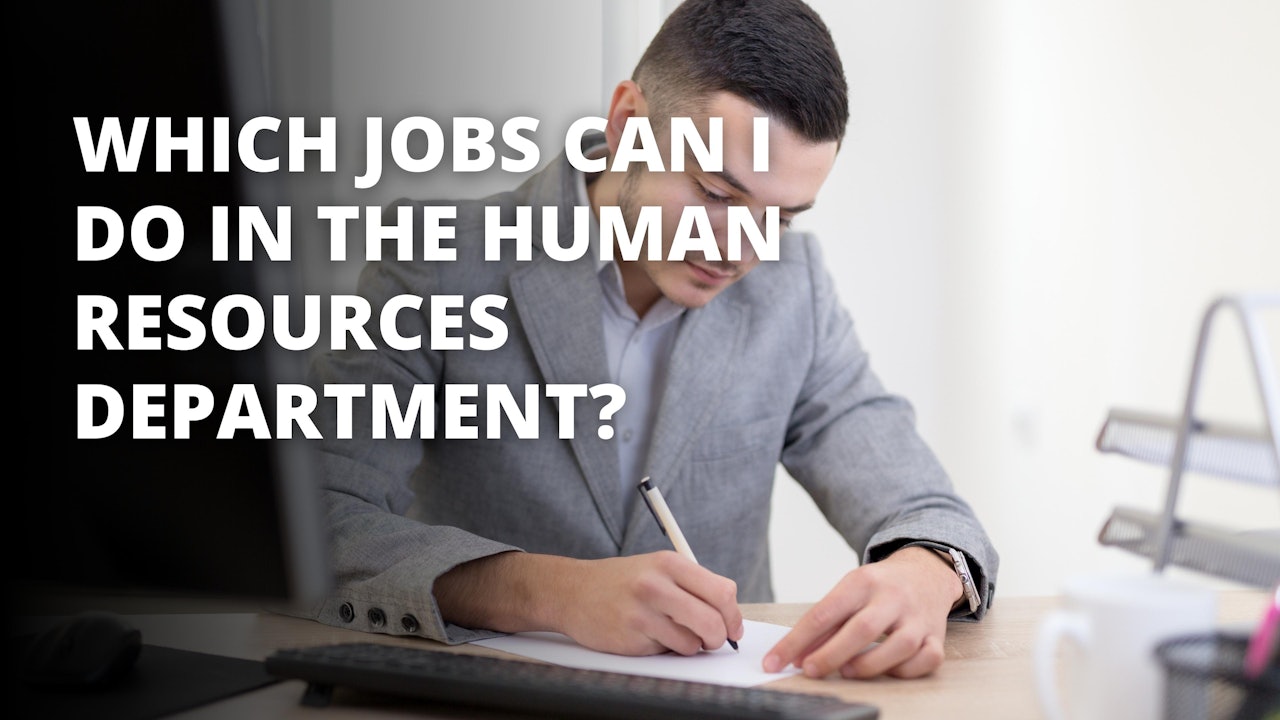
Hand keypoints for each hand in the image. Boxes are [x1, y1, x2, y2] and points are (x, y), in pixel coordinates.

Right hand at [436, 550, 742, 656]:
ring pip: (692, 644)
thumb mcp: (658, 568)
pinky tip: (647, 636)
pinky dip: (664, 650)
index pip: (722, 592)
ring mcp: (642, 612)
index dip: (733, 616)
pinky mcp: (630, 637)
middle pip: (712, 622)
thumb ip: (693, 585)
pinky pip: (666, 653)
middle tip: (711, 640)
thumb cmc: (622, 581)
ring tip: (672, 634)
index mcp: (670, 563)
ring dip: (690, 646)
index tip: (732, 627)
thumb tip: (730, 616)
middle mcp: (656, 584)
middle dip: (718, 638)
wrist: (572, 591)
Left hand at [762, 546, 961, 678]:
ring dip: (867, 665)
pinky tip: (886, 669)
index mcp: (863, 581)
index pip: (824, 612)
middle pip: (861, 629)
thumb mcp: (848, 592)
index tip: (774, 661)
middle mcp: (893, 597)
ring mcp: (918, 617)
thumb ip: (825, 624)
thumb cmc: (879, 587)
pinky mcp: (937, 636)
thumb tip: (797, 656)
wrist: (926, 573)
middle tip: (808, 670)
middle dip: (830, 654)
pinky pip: (925, 660)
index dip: (795, 640)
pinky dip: (904, 671)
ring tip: (845, 672)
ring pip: (898, 646)